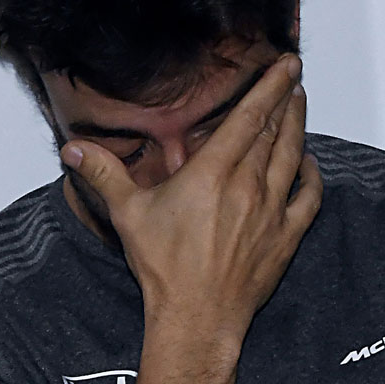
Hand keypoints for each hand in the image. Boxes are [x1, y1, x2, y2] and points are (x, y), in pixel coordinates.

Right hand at [61, 54, 322, 346]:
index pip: (248, 119)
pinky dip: (311, 175)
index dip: (269, 88)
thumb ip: (103, 174)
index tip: (285, 66)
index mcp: (212, 174)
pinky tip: (308, 164)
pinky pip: (308, 198)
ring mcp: (272, 213)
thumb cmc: (164, 267)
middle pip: (276, 132)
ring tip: (301, 105)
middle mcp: (248, 187)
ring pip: (293, 158)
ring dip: (299, 128)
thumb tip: (73, 149)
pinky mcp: (285, 238)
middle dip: (286, 100)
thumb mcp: (127, 213)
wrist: (197, 317)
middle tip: (293, 76)